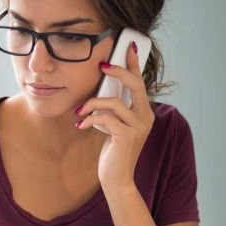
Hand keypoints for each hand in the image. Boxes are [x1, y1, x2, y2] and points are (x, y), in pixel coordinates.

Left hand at [74, 42, 154, 191]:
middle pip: (135, 85)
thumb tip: (99, 93)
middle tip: (102, 66)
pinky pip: (105, 118)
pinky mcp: (127, 137)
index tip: (127, 46)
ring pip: (114, 103)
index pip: (140, 83)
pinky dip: (90, 119)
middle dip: (118, 71)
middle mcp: (145, 117)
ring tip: (80, 111)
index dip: (134, 64)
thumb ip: (114, 111)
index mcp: (144, 112)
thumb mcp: (114, 126)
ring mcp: (138, 127)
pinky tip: (81, 124)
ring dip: (93, 104)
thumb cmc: (113, 152)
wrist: (117, 179)